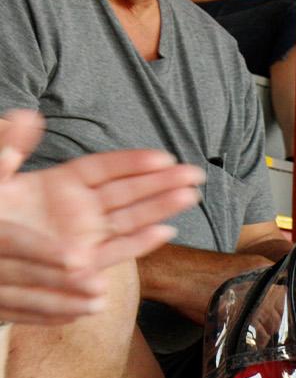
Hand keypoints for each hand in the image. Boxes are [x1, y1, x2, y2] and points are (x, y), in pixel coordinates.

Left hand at [0, 110, 202, 323]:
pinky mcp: (84, 263)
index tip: (163, 157)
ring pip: (130, 219)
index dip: (134, 163)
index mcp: (60, 184)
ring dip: (161, 208)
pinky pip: (116, 252)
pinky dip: (140, 244)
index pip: (105, 169)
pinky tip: (164, 231)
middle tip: (194, 173)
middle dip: (163, 183)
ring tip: (190, 195)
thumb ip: (11, 146)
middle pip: (128, 192)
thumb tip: (27, 113)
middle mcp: (78, 209)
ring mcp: (84, 236)